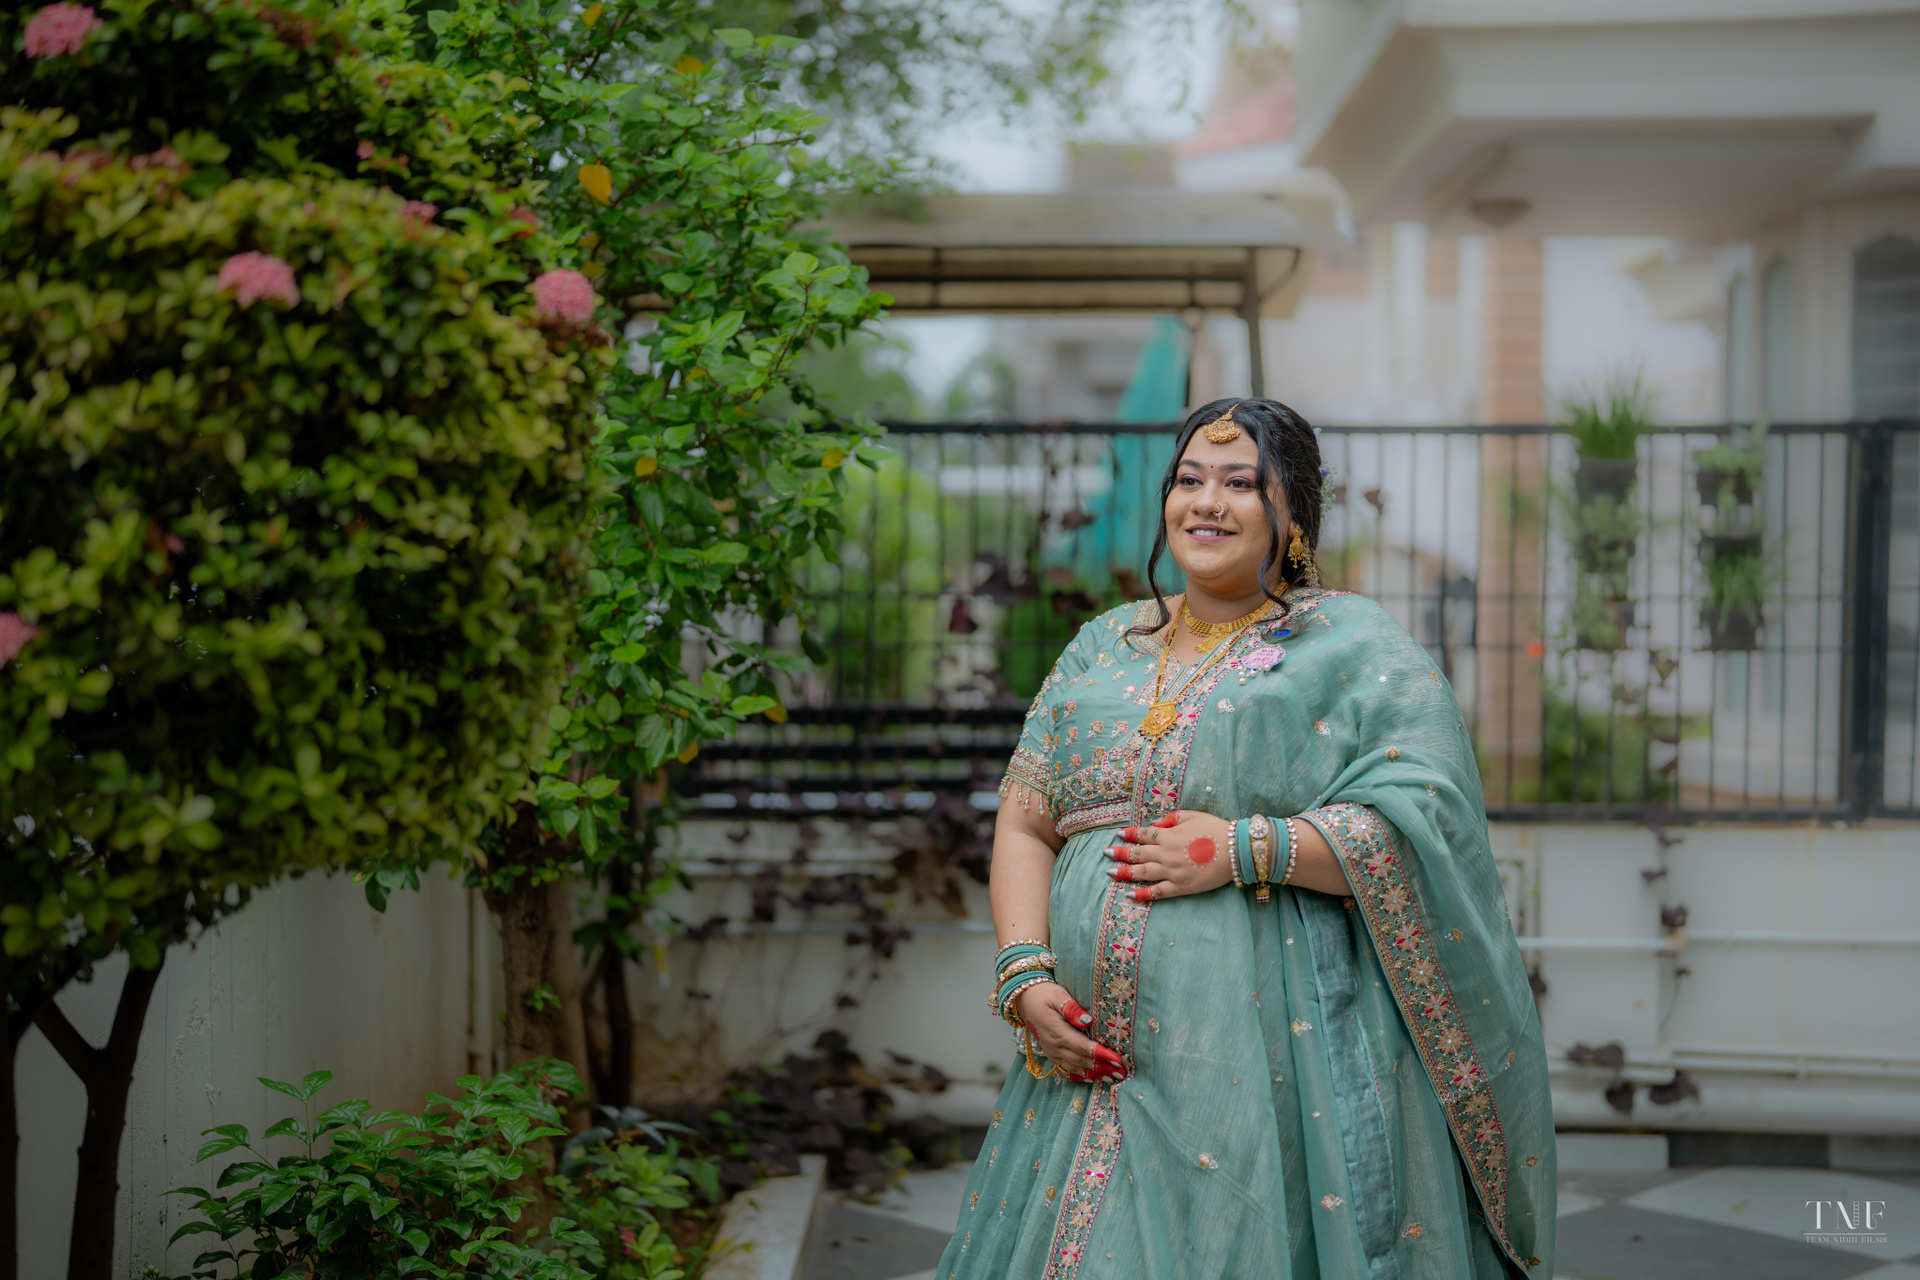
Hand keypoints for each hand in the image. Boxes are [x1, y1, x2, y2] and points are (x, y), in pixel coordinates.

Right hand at [1016, 981, 1124, 1082]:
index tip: (1118, 1060)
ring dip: (1094, 1075)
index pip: (1083, 1047)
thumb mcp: (1058, 995)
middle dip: (1103, 1068)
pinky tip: (1091, 1079)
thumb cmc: (1044, 994)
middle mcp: (1054, 1046)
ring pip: (1075, 1069)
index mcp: (1057, 1031)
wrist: (1024, 999)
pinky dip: (1078, 1077)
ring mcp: (1051, 1052)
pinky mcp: (1050, 1054)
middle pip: (1082, 1061)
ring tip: (1112, 1078)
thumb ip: (1072, 1008)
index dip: (1101, 1055)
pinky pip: (1064, 1071)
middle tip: (1122, 1073)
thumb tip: (1088, 1021)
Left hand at [1106, 809, 1235, 901]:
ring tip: (1110, 873)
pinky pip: (1157, 892)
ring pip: (1142, 872)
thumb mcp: (1192, 815)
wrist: (1234, 850)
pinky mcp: (1180, 887)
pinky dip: (1143, 894)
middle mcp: (1165, 854)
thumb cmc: (1215, 829)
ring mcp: (1171, 872)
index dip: (1129, 834)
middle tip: (1107, 853)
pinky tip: (1130, 895)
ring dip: (1125, 873)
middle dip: (1120, 853)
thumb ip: (1172, 819)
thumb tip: (1156, 824)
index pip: (1143, 835)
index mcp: (1168, 836)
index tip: (1118, 834)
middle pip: (1137, 854)